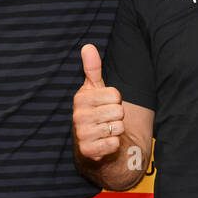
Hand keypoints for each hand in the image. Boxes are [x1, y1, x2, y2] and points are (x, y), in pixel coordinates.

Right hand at [73, 44, 124, 160]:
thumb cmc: (96, 112)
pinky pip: (114, 143)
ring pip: (118, 127)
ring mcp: (82, 134)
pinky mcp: (88, 150)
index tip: (106, 105)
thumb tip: (88, 46)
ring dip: (117, 130)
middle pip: (118, 111)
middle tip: (107, 119)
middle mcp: (78, 116)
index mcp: (81, 98)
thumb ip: (92, 69)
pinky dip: (114, 144)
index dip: (116, 100)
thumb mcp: (94, 89)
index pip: (115, 94)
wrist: (92, 144)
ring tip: (106, 130)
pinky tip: (105, 142)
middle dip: (118, 116)